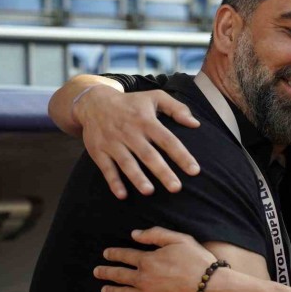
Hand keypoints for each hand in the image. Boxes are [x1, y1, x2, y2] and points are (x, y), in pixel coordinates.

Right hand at [73, 86, 200, 198]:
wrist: (94, 102)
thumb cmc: (132, 103)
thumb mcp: (155, 97)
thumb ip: (177, 108)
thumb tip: (196, 124)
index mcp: (147, 121)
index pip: (167, 140)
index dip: (181, 155)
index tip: (194, 171)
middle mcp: (130, 132)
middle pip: (148, 155)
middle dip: (162, 172)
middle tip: (176, 188)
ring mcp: (113, 142)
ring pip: (127, 163)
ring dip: (137, 178)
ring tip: (149, 191)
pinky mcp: (99, 151)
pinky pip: (106, 168)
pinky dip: (113, 182)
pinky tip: (122, 195)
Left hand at [94, 227, 215, 291]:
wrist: (211, 290)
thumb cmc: (198, 262)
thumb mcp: (180, 240)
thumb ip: (156, 234)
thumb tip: (134, 234)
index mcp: (148, 261)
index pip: (124, 255)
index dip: (113, 254)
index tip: (105, 254)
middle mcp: (143, 280)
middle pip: (118, 275)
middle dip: (105, 272)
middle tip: (97, 272)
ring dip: (112, 291)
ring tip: (104, 290)